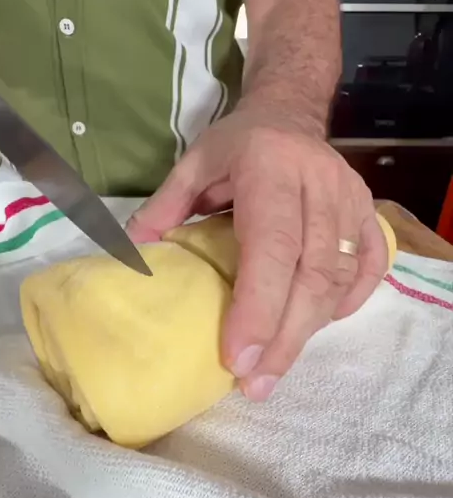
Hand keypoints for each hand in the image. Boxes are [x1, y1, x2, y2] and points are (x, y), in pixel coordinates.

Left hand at [126, 108, 387, 400]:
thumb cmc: (237, 143)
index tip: (239, 358)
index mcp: (271, 168)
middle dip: (284, 337)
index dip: (259, 306)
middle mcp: (319, 184)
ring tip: (274, 371)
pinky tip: (316, 327)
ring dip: (308, 330)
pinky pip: (367, 267)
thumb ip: (163, 207)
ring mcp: (351, 199)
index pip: (273, 246)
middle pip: (311, 274)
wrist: (290, 112)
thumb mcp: (193, 163)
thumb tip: (130, 256)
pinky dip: (346, 303)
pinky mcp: (367, 212)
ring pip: (338, 278)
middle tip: (256, 385)